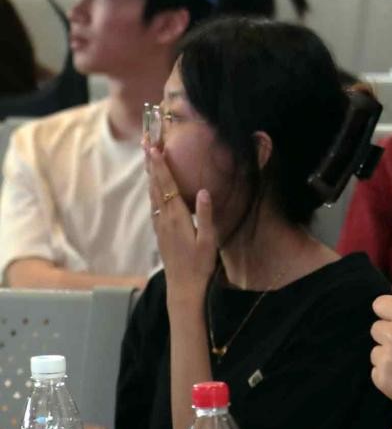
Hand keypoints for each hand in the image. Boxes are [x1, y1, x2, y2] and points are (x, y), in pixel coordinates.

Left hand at [146, 146, 216, 301]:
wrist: (183, 286)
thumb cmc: (200, 264)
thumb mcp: (208, 240)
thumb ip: (205, 215)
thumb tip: (203, 191)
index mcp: (176, 217)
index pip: (166, 185)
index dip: (160, 166)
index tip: (154, 148)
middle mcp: (164, 217)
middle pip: (155, 185)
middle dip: (151, 163)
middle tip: (146, 142)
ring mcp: (160, 224)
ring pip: (152, 193)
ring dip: (150, 173)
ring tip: (148, 156)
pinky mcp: (160, 230)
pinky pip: (154, 203)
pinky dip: (153, 188)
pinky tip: (154, 184)